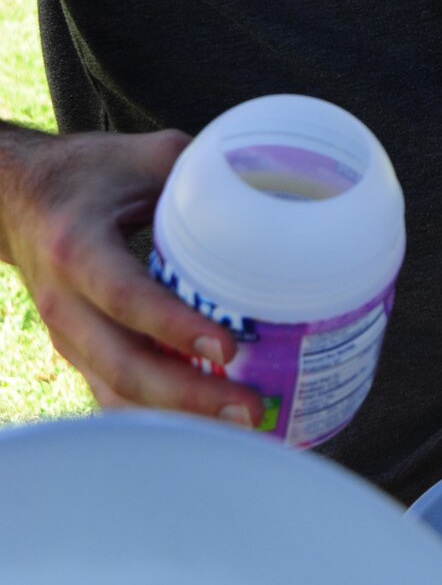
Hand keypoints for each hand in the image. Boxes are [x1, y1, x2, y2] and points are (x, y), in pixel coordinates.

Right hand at [0, 124, 263, 425]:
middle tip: (249, 410)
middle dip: (188, 397)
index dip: (174, 327)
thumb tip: (273, 179)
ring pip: (117, 393)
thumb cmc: (84, 174)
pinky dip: (159, 417)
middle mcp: (65, 302)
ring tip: (241, 427)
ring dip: (177, 418)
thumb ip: (202, 168)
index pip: (125, 297)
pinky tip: (208, 424)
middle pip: (122, 365)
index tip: (228, 349)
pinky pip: (114, 396)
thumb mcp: (141, 157)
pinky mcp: (78, 354)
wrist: (15, 200)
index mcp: (78, 247)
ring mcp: (67, 337)